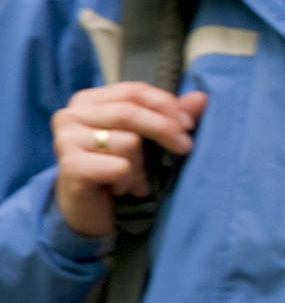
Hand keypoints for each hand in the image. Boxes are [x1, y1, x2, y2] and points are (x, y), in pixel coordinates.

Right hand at [51, 83, 207, 237]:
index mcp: (89, 100)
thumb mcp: (147, 139)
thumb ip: (170, 116)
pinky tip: (122, 189)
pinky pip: (119, 167)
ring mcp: (65, 140)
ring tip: (138, 180)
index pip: (134, 91)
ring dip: (143, 166)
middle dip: (165, 130)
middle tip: (185, 147)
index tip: (188, 124)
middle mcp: (71, 115)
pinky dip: (130, 180)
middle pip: (130, 112)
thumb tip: (201, 98)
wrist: (90, 211)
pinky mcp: (69, 166)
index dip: (166, 104)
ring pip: (128, 141)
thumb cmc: (118, 169)